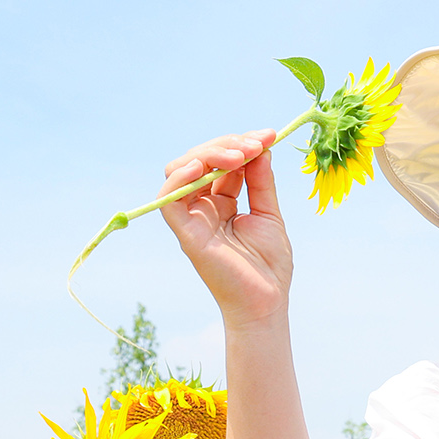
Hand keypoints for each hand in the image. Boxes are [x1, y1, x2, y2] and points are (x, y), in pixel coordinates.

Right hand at [157, 130, 289, 331]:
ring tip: (240, 155)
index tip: (269, 136)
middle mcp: (203, 206)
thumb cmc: (269, 265)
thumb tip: (261, 147)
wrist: (267, 302)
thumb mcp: (268, 213)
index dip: (242, 143)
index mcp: (222, 201)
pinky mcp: (186, 234)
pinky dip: (180, 178)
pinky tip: (204, 167)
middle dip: (228, 143)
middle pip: (200, 158)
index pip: (221, 160)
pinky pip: (168, 200)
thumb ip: (261, 182)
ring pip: (181, 170)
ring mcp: (192, 219)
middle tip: (256, 145)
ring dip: (209, 153)